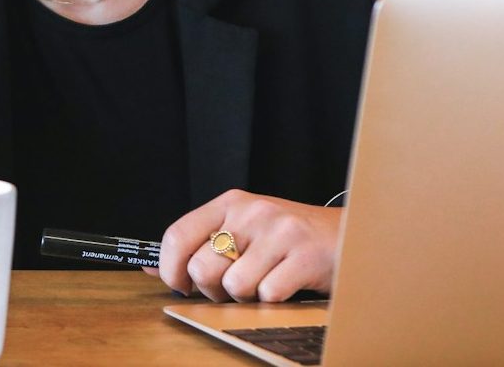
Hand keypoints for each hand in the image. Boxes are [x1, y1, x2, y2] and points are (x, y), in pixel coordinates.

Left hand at [145, 189, 341, 302]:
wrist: (353, 234)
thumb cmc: (290, 238)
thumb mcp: (244, 230)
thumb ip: (200, 244)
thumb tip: (150, 268)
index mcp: (231, 202)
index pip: (177, 234)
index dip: (170, 269)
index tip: (180, 285)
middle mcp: (252, 211)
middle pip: (203, 267)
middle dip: (213, 290)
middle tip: (233, 287)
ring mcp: (280, 232)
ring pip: (235, 285)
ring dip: (247, 297)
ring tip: (264, 283)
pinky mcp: (306, 256)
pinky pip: (268, 295)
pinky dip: (274, 301)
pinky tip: (287, 285)